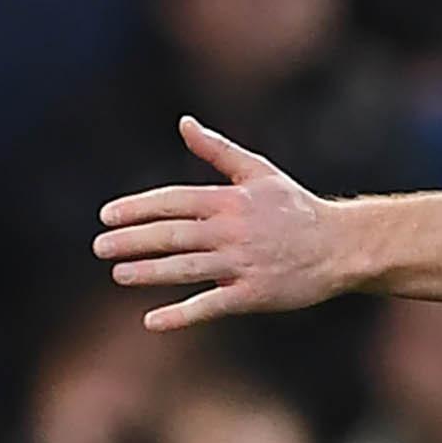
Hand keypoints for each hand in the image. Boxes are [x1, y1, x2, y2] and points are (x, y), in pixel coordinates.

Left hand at [93, 117, 351, 331]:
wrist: (342, 247)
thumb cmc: (295, 208)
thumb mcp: (258, 172)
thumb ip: (217, 150)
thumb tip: (183, 122)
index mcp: (230, 200)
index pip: (174, 201)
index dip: (138, 208)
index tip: (106, 216)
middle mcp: (232, 231)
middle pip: (174, 235)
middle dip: (133, 240)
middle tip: (99, 247)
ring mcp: (243, 264)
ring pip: (187, 268)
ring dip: (149, 272)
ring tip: (118, 273)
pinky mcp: (254, 295)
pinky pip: (211, 305)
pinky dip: (182, 314)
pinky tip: (152, 320)